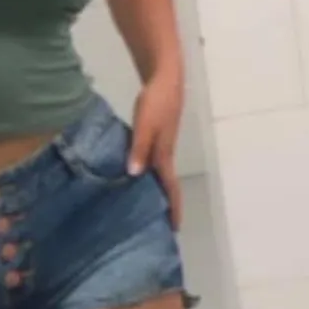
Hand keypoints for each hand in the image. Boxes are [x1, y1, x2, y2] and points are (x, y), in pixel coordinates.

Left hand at [128, 72, 183, 229]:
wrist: (165, 79)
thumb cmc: (156, 102)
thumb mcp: (145, 125)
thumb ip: (139, 148)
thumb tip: (134, 175)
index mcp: (164, 155)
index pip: (170, 187)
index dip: (173, 208)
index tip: (174, 229)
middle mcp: (165, 154)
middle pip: (167, 184)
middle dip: (165, 204)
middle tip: (157, 224)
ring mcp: (162, 144)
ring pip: (159, 174)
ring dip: (156, 190)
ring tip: (145, 205)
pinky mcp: (156, 136)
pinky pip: (152, 162)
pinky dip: (147, 173)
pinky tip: (134, 174)